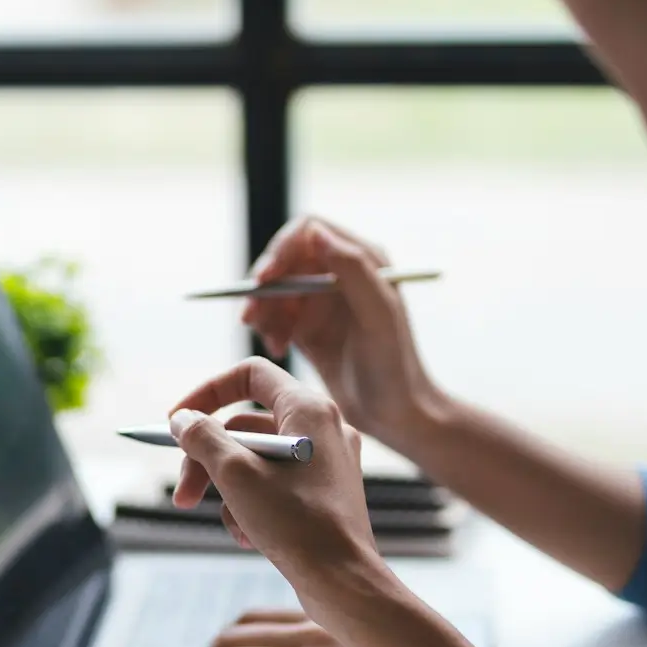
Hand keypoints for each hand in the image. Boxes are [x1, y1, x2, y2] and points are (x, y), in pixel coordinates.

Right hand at [169, 358, 378, 598]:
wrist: (344, 584)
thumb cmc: (296, 525)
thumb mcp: (235, 475)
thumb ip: (203, 438)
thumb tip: (182, 419)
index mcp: (309, 409)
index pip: (250, 375)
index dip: (207, 393)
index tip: (177, 424)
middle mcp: (323, 428)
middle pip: (246, 426)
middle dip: (207, 460)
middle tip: (183, 495)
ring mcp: (328, 462)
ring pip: (257, 461)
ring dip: (229, 492)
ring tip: (231, 525)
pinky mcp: (325, 494)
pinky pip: (276, 486)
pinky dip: (253, 507)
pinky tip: (249, 537)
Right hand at [243, 216, 441, 454]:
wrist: (394, 414)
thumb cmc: (395, 365)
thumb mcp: (378, 314)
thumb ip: (352, 268)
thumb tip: (315, 232)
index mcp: (362, 260)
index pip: (308, 232)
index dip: (281, 249)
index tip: (264, 279)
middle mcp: (338, 274)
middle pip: (284, 260)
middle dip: (265, 287)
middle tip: (251, 316)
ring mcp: (321, 301)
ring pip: (274, 290)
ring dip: (264, 311)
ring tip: (272, 341)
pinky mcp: (307, 327)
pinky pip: (274, 316)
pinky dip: (268, 329)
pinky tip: (278, 349)